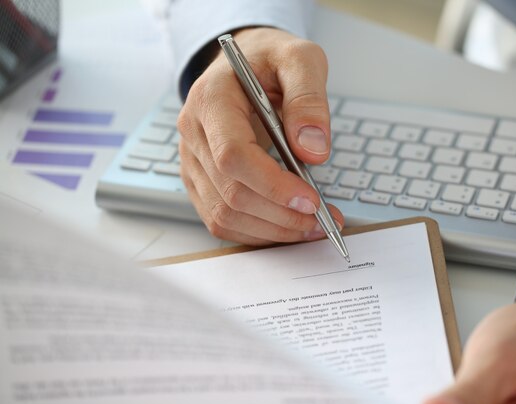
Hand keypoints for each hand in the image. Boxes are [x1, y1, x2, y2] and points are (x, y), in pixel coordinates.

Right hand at [177, 27, 342, 243]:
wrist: (243, 64)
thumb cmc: (269, 60)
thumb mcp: (299, 59)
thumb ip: (309, 98)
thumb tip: (314, 151)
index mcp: (211, 100)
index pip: (232, 156)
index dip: (272, 185)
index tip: (310, 199)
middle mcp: (193, 133)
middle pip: (230, 193)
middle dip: (281, 215)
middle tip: (323, 218)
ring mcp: (193, 161)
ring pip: (224, 215)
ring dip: (272, 231)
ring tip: (312, 226)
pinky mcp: (201, 180)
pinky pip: (222, 220)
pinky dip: (257, 232)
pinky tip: (287, 227)